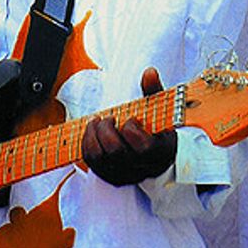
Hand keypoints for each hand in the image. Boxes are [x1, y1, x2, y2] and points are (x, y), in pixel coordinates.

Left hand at [81, 67, 176, 185]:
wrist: (155, 153)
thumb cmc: (157, 128)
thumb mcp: (160, 110)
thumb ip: (154, 91)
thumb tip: (149, 71)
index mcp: (159, 153)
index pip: (143, 147)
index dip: (131, 129)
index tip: (131, 119)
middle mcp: (141, 168)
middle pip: (116, 152)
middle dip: (106, 129)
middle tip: (109, 118)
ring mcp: (125, 174)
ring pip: (100, 158)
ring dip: (93, 134)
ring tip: (98, 122)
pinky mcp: (110, 175)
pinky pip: (90, 161)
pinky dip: (86, 142)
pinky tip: (92, 130)